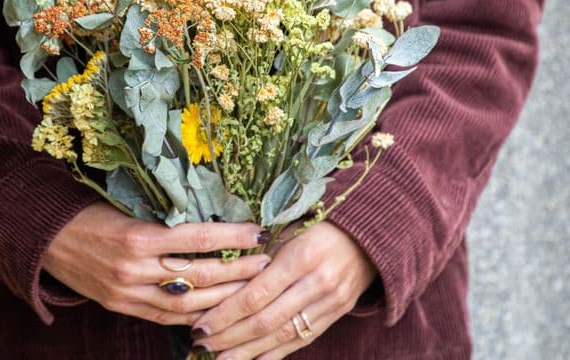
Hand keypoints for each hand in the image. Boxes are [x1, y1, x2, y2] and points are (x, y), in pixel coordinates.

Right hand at [43, 202, 270, 325]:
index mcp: (139, 235)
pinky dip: (196, 316)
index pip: (198, 237)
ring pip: (188, 303)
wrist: (47, 236)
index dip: (233, 236)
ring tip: (252, 288)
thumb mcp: (129, 208)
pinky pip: (167, 317)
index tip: (260, 231)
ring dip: (225, 297)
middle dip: (238, 270)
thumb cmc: (92, 212)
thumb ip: (168, 220)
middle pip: (200, 275)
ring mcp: (128, 292)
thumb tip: (215, 220)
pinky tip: (220, 311)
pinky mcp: (122, 306)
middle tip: (267, 262)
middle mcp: (135, 268)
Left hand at [190, 221, 376, 358]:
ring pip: (282, 335)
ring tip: (220, 358)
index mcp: (301, 256)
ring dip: (248, 350)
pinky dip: (275, 354)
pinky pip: (301, 340)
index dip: (226, 313)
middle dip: (230, 335)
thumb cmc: (318, 224)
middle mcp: (317, 283)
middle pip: (266, 319)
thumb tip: (218, 275)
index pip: (256, 294)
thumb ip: (259, 253)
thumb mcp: (289, 228)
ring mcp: (330, 303)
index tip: (201, 324)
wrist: (368, 234)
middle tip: (202, 342)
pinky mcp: (336, 315)